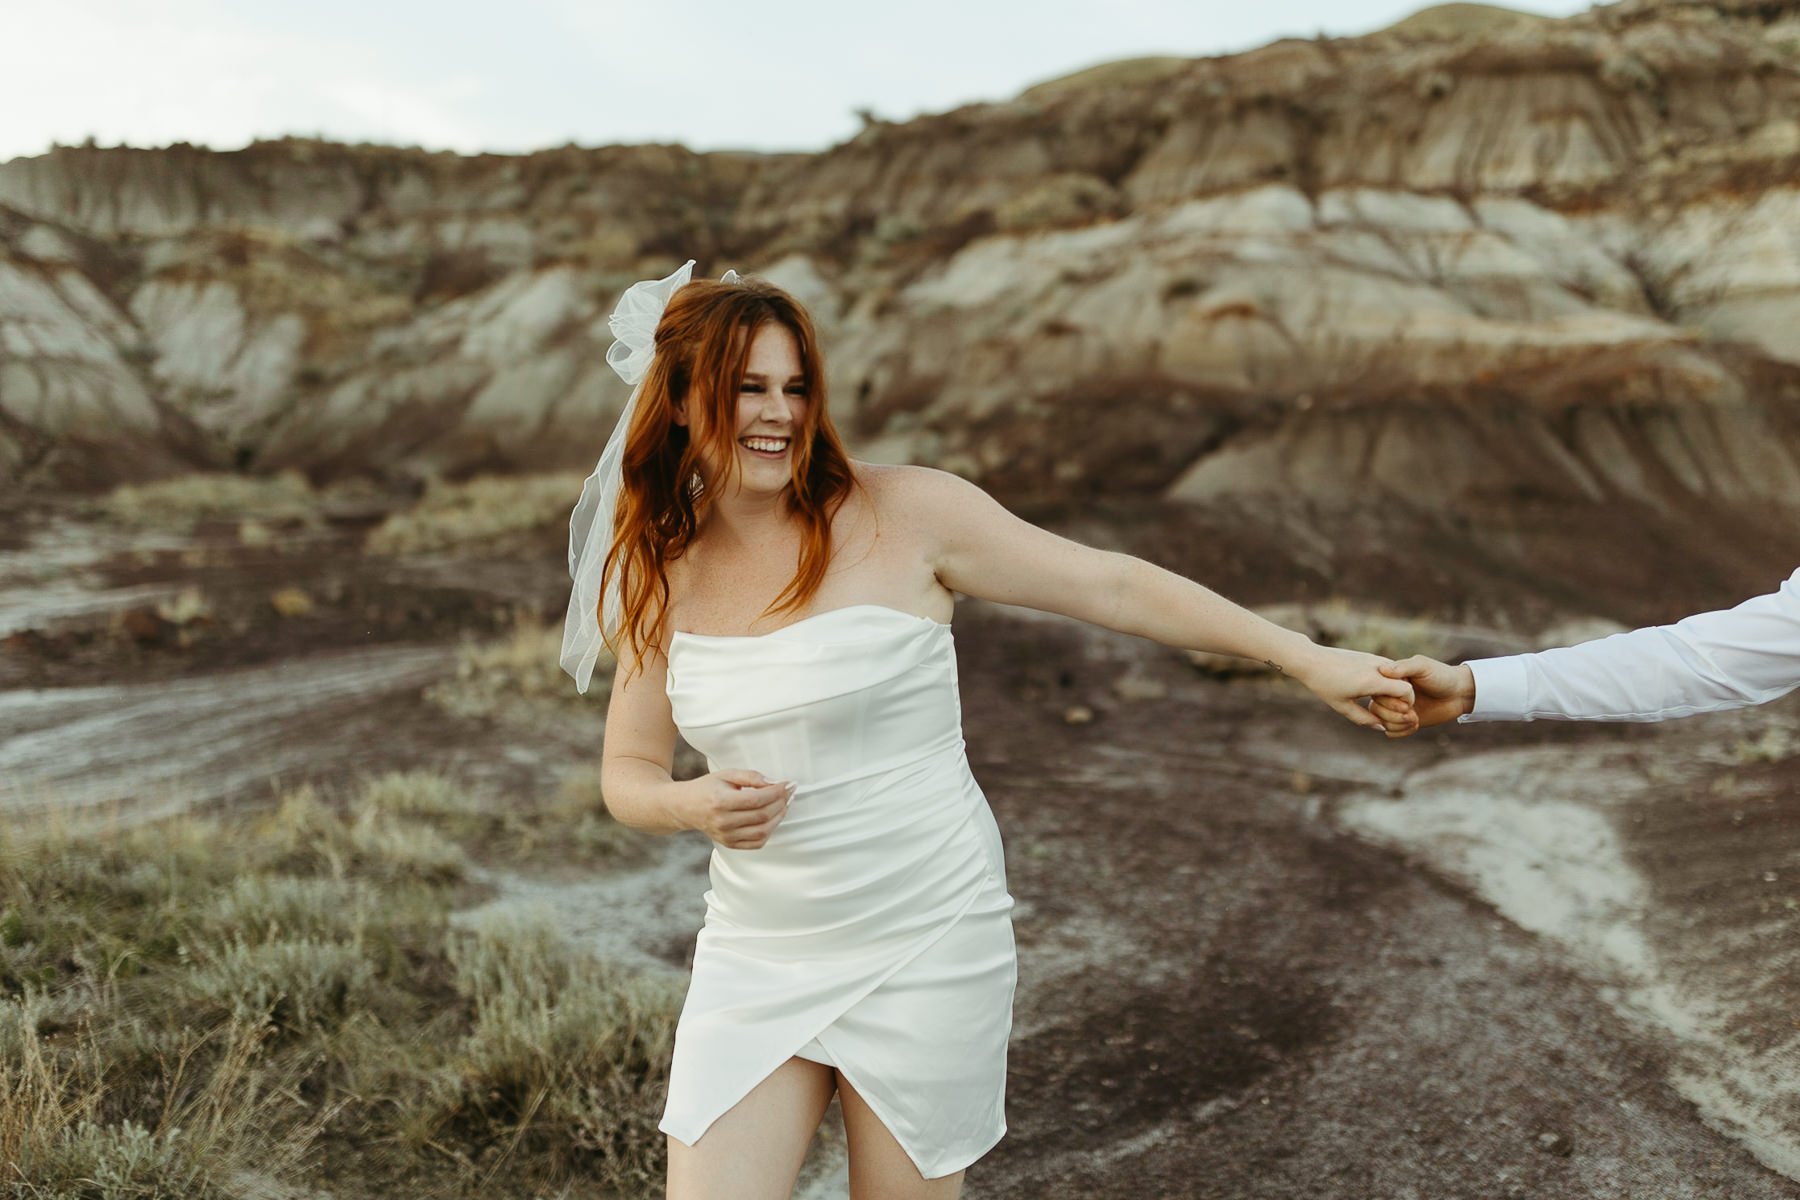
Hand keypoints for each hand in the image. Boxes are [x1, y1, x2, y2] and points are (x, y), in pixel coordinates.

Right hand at [681, 768, 794, 849]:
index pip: (757, 799)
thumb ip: (751, 776)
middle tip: (789, 792)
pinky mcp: (729, 844)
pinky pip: (756, 843)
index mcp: (721, 801)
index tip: (788, 784)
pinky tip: (773, 818)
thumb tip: (774, 782)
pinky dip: (769, 831)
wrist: (686, 807)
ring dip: (779, 817)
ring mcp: (726, 836)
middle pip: (762, 815)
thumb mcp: (727, 774)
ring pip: (762, 831)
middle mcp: (723, 821)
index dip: (776, 792)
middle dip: (781, 802)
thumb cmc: (707, 787)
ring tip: (784, 804)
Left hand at [1291, 644, 1415, 731]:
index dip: (1407, 703)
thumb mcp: (1342, 706)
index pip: (1406, 691)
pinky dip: (1387, 679)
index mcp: (1372, 681)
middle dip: (1403, 697)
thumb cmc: (1324, 684)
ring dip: (1395, 687)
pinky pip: (1387, 668)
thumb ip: (1364, 719)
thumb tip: (1382, 727)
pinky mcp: (1368, 655)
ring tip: (1380, 699)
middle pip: (1406, 681)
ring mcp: (1374, 658)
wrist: (1310, 659)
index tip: (1398, 712)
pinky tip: (1373, 689)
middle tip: (1392, 708)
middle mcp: (1377, 667)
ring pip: (1398, 673)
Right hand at [1374, 656, 1474, 735]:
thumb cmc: (1442, 676)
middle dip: (1393, 715)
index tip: (1408, 703)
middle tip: (1412, 714)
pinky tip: (1416, 725)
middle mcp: (1389, 694)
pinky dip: (1401, 732)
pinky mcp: (1403, 721)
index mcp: (1390, 679)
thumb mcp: (1423, 667)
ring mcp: (1396, 709)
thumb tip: (1382, 670)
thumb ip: (1403, 667)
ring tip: (1415, 720)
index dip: (1388, 702)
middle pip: (1375, 709)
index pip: (1375, 693)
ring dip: (1398, 724)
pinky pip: (1390, 732)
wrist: (1458, 694)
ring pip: (1381, 722)